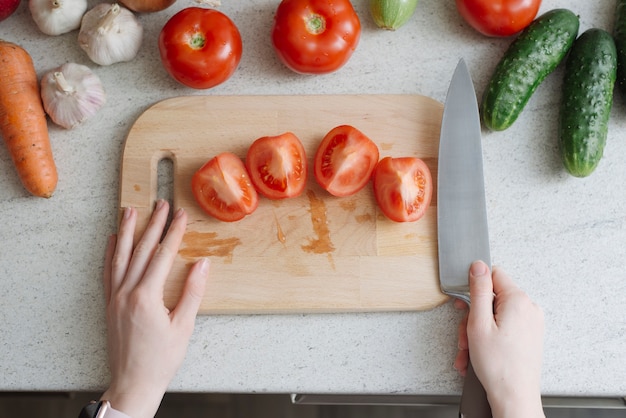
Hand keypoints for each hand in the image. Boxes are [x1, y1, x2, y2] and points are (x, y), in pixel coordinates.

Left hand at [101, 200, 209, 417]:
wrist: (133, 383)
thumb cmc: (161, 359)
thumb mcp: (183, 327)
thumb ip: (193, 292)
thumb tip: (202, 264)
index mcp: (147, 297)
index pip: (163, 256)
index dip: (173, 233)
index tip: (180, 216)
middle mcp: (127, 292)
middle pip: (142, 251)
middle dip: (153, 225)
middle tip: (161, 204)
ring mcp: (115, 297)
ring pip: (121, 257)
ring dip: (127, 232)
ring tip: (131, 210)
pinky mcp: (109, 304)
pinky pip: (108, 272)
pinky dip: (111, 254)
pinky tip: (114, 240)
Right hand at [454, 261, 544, 417]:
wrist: (514, 397)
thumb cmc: (498, 366)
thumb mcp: (478, 323)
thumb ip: (477, 290)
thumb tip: (478, 266)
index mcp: (518, 300)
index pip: (493, 274)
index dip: (474, 287)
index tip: (464, 302)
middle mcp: (529, 309)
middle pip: (492, 298)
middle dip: (473, 316)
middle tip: (465, 334)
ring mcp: (531, 323)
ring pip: (495, 315)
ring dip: (477, 331)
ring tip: (470, 350)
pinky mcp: (529, 336)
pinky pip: (503, 328)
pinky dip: (489, 338)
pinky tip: (478, 354)